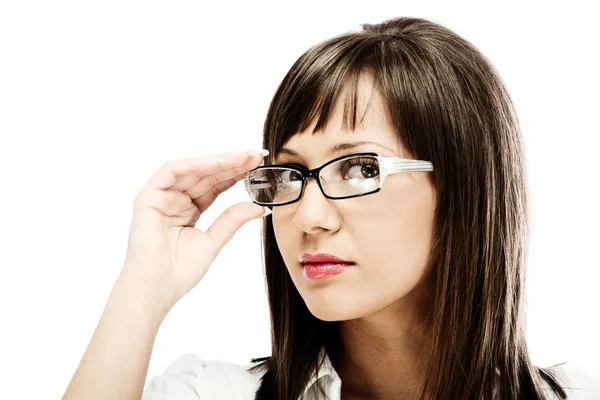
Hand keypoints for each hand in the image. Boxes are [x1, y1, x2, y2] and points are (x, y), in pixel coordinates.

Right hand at [120, 149, 269, 308]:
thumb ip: (233, 220)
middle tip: (257, 154)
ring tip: (244, 156)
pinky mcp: (148, 196)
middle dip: (233, 162)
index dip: (238, 173)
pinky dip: (195, 164)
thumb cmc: (180, 271)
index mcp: (190, 209)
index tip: (260, 164)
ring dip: (219, 160)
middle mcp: (176, 199)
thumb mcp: (214, 241)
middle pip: (207, 174)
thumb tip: (261, 207)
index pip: (217, 185)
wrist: (157, 287)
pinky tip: (219, 163)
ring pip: (193, 169)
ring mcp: (161, 196)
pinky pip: (172, 171)